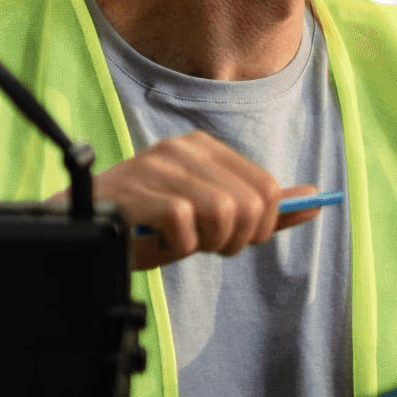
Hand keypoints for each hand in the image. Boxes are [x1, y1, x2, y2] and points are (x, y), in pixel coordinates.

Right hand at [72, 132, 320, 269]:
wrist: (80, 233)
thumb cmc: (145, 227)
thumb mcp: (208, 217)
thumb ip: (261, 209)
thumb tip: (316, 199)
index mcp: (204, 148)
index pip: (268, 188)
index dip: (259, 226)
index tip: (232, 239)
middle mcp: (182, 148)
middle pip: (251, 204)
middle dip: (236, 240)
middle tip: (203, 245)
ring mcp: (157, 166)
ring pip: (223, 215)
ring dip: (205, 244)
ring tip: (177, 244)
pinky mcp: (136, 192)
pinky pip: (186, 228)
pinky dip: (176, 249)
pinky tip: (155, 245)